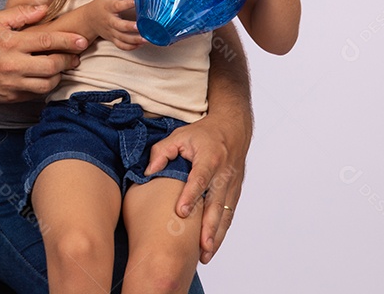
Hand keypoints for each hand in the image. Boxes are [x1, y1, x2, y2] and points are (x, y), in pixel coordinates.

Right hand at [0, 5, 85, 102]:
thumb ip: (21, 13)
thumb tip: (45, 8)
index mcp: (10, 43)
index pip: (46, 41)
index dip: (67, 41)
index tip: (82, 40)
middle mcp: (12, 65)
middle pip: (51, 66)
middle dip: (68, 60)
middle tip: (76, 56)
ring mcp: (12, 84)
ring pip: (47, 84)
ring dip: (59, 75)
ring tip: (62, 66)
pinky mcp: (11, 97)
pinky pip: (36, 94)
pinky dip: (46, 86)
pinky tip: (48, 76)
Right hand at [83, 0, 145, 50]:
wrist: (89, 19)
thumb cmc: (103, 4)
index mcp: (109, 7)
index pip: (118, 5)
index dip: (128, 3)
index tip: (138, 1)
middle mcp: (109, 21)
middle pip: (120, 26)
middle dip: (130, 27)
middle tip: (142, 27)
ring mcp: (111, 31)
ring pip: (122, 38)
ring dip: (135, 40)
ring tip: (147, 39)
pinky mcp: (112, 39)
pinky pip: (121, 46)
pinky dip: (131, 47)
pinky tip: (140, 44)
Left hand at [145, 112, 246, 263]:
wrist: (234, 128)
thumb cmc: (204, 133)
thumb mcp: (180, 135)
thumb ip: (162, 152)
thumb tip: (148, 172)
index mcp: (209, 158)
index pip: (200, 179)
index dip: (191, 195)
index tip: (182, 212)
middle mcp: (224, 173)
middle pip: (217, 203)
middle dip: (209, 227)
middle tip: (201, 247)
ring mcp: (232, 185)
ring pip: (225, 214)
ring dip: (216, 235)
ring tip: (206, 255)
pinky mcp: (235, 192)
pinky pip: (229, 214)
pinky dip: (221, 232)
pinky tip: (212, 246)